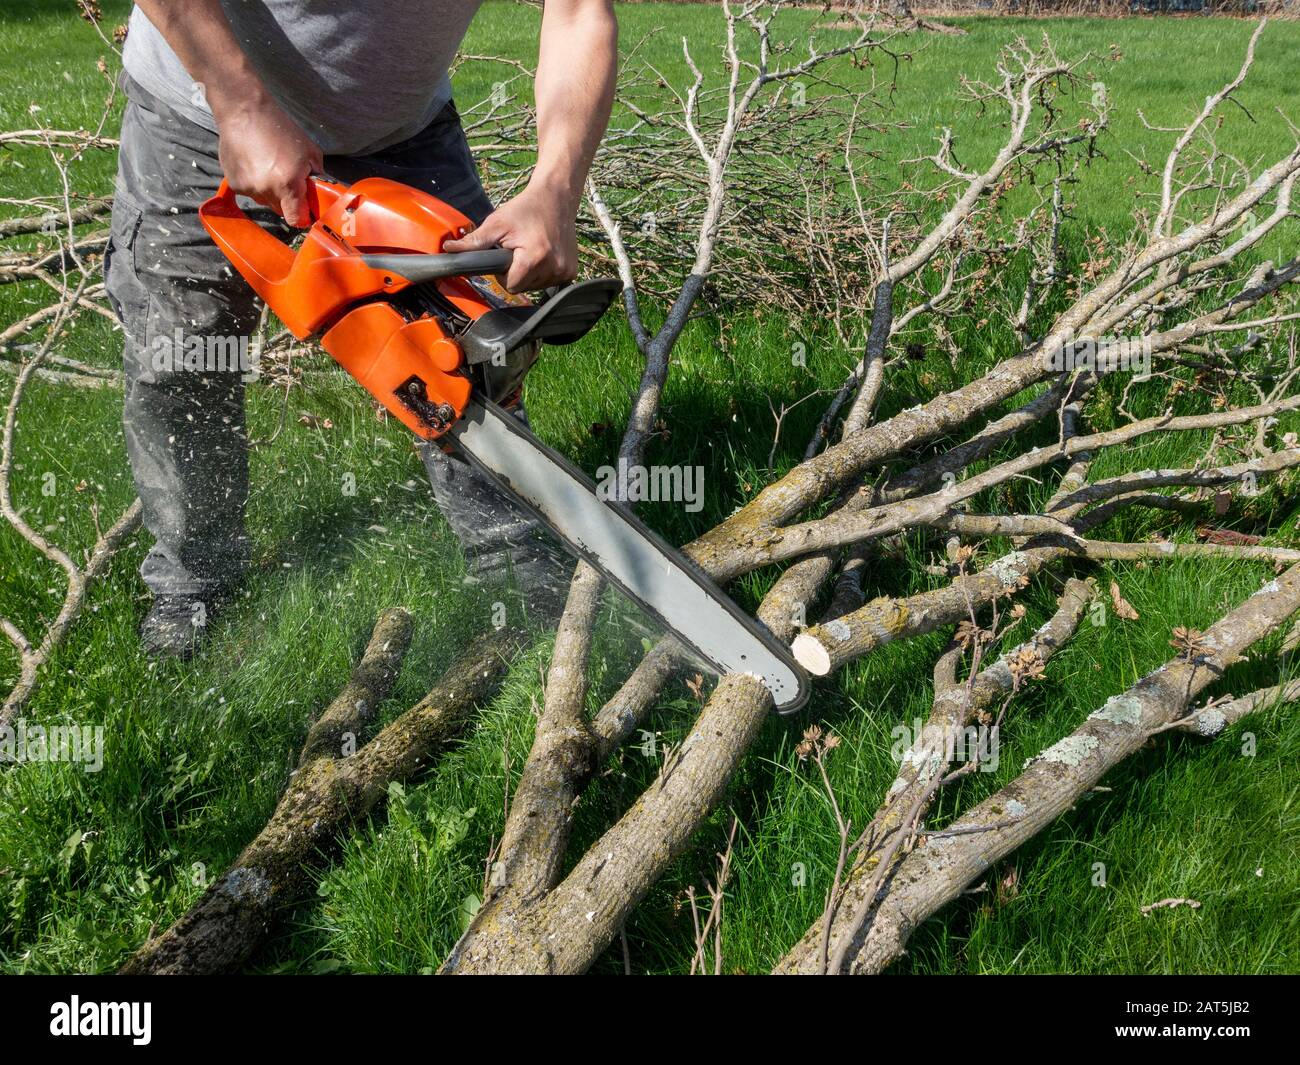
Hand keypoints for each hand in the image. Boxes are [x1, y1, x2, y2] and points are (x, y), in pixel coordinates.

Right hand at [213, 93, 322, 227]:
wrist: (243, 111)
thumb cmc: (278, 127)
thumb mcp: (309, 151)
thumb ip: (317, 176)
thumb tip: (321, 193)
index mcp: (287, 183)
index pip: (296, 219)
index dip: (302, 217)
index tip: (304, 210)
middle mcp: (266, 189)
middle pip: (281, 210)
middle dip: (287, 200)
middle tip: (287, 178)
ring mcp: (248, 187)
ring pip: (265, 201)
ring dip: (269, 190)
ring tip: (268, 166)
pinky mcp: (234, 183)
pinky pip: (250, 191)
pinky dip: (254, 183)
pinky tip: (254, 163)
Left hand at [442, 183, 578, 291]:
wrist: (556, 198)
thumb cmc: (525, 208)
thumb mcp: (496, 223)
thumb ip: (474, 242)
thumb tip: (448, 250)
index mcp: (534, 258)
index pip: (511, 286)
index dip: (504, 274)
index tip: (505, 257)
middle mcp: (553, 268)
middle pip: (523, 287)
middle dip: (516, 273)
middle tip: (517, 250)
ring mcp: (565, 271)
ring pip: (536, 286)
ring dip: (529, 273)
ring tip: (530, 249)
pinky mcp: (572, 271)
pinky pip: (550, 282)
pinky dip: (543, 272)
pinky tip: (543, 254)